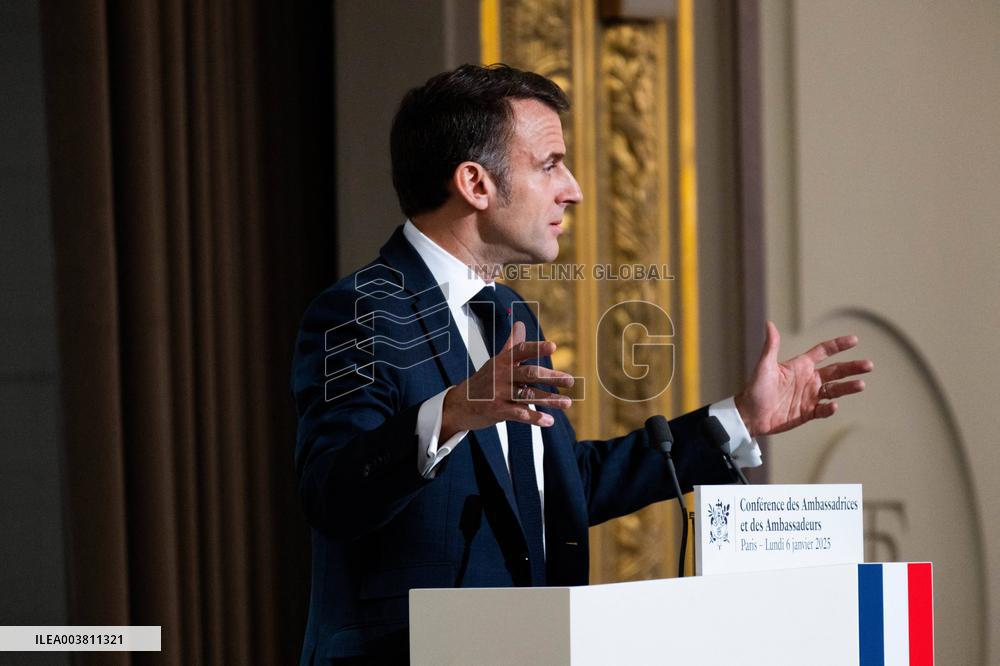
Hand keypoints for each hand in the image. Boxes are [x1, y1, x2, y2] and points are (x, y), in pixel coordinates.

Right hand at [440, 321, 574, 439]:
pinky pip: (519, 414)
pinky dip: (535, 418)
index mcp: (503, 361)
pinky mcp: (497, 410)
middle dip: (551, 377)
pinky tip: (549, 421)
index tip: (553, 346)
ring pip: (528, 395)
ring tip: (567, 403)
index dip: (537, 348)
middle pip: (529, 374)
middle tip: (570, 380)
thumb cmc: (482, 381)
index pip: (521, 351)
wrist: (459, 404)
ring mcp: (499, 393)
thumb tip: (520, 324)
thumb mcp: (496, 361)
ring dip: (549, 400)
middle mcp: (501, 375)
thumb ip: (512, 345)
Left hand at [734, 321, 872, 436]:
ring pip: (835, 390)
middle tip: (869, 365)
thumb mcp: (764, 366)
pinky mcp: (808, 413)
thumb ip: (771, 346)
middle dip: (852, 367)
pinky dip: (830, 408)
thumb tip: (769, 323)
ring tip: (861, 384)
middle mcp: (808, 380)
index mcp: (800, 366)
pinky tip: (834, 405)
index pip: (824, 352)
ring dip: (848, 387)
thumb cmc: (755, 388)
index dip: (838, 345)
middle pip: (836, 371)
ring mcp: (809, 396)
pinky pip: (823, 409)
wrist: (749, 415)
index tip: (854, 340)